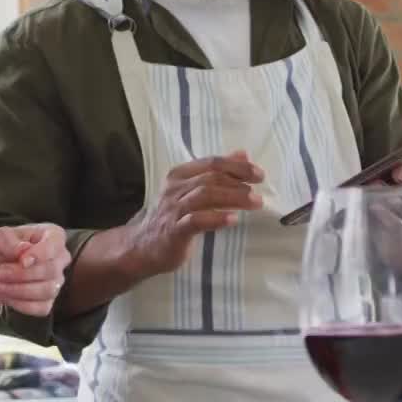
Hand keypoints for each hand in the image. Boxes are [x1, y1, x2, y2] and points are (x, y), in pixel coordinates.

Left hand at [0, 224, 70, 330]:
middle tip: (0, 272)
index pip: (55, 245)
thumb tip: (25, 249)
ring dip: (19, 290)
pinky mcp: (48, 300)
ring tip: (0, 285)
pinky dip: (21, 304)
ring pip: (47, 291)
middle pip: (51, 270)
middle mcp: (60, 257)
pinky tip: (8, 296)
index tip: (22, 260)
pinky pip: (42, 308)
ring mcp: (56, 281)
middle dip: (22, 274)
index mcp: (52, 235)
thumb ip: (9, 241)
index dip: (39, 255)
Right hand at [125, 151, 263, 277]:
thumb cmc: (172, 217)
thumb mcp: (192, 191)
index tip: (259, 174)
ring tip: (254, 202)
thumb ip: (217, 173)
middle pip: (211, 178)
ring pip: (205, 196)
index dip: (237, 166)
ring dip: (233, 197)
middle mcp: (175, 188)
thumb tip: (243, 154)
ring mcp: (173, 209)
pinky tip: (233, 219)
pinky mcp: (174, 231)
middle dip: (238, 181)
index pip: (211, 163)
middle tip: (259, 190)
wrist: (142, 247)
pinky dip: (216, 218)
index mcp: (180, 175)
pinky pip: (196, 221)